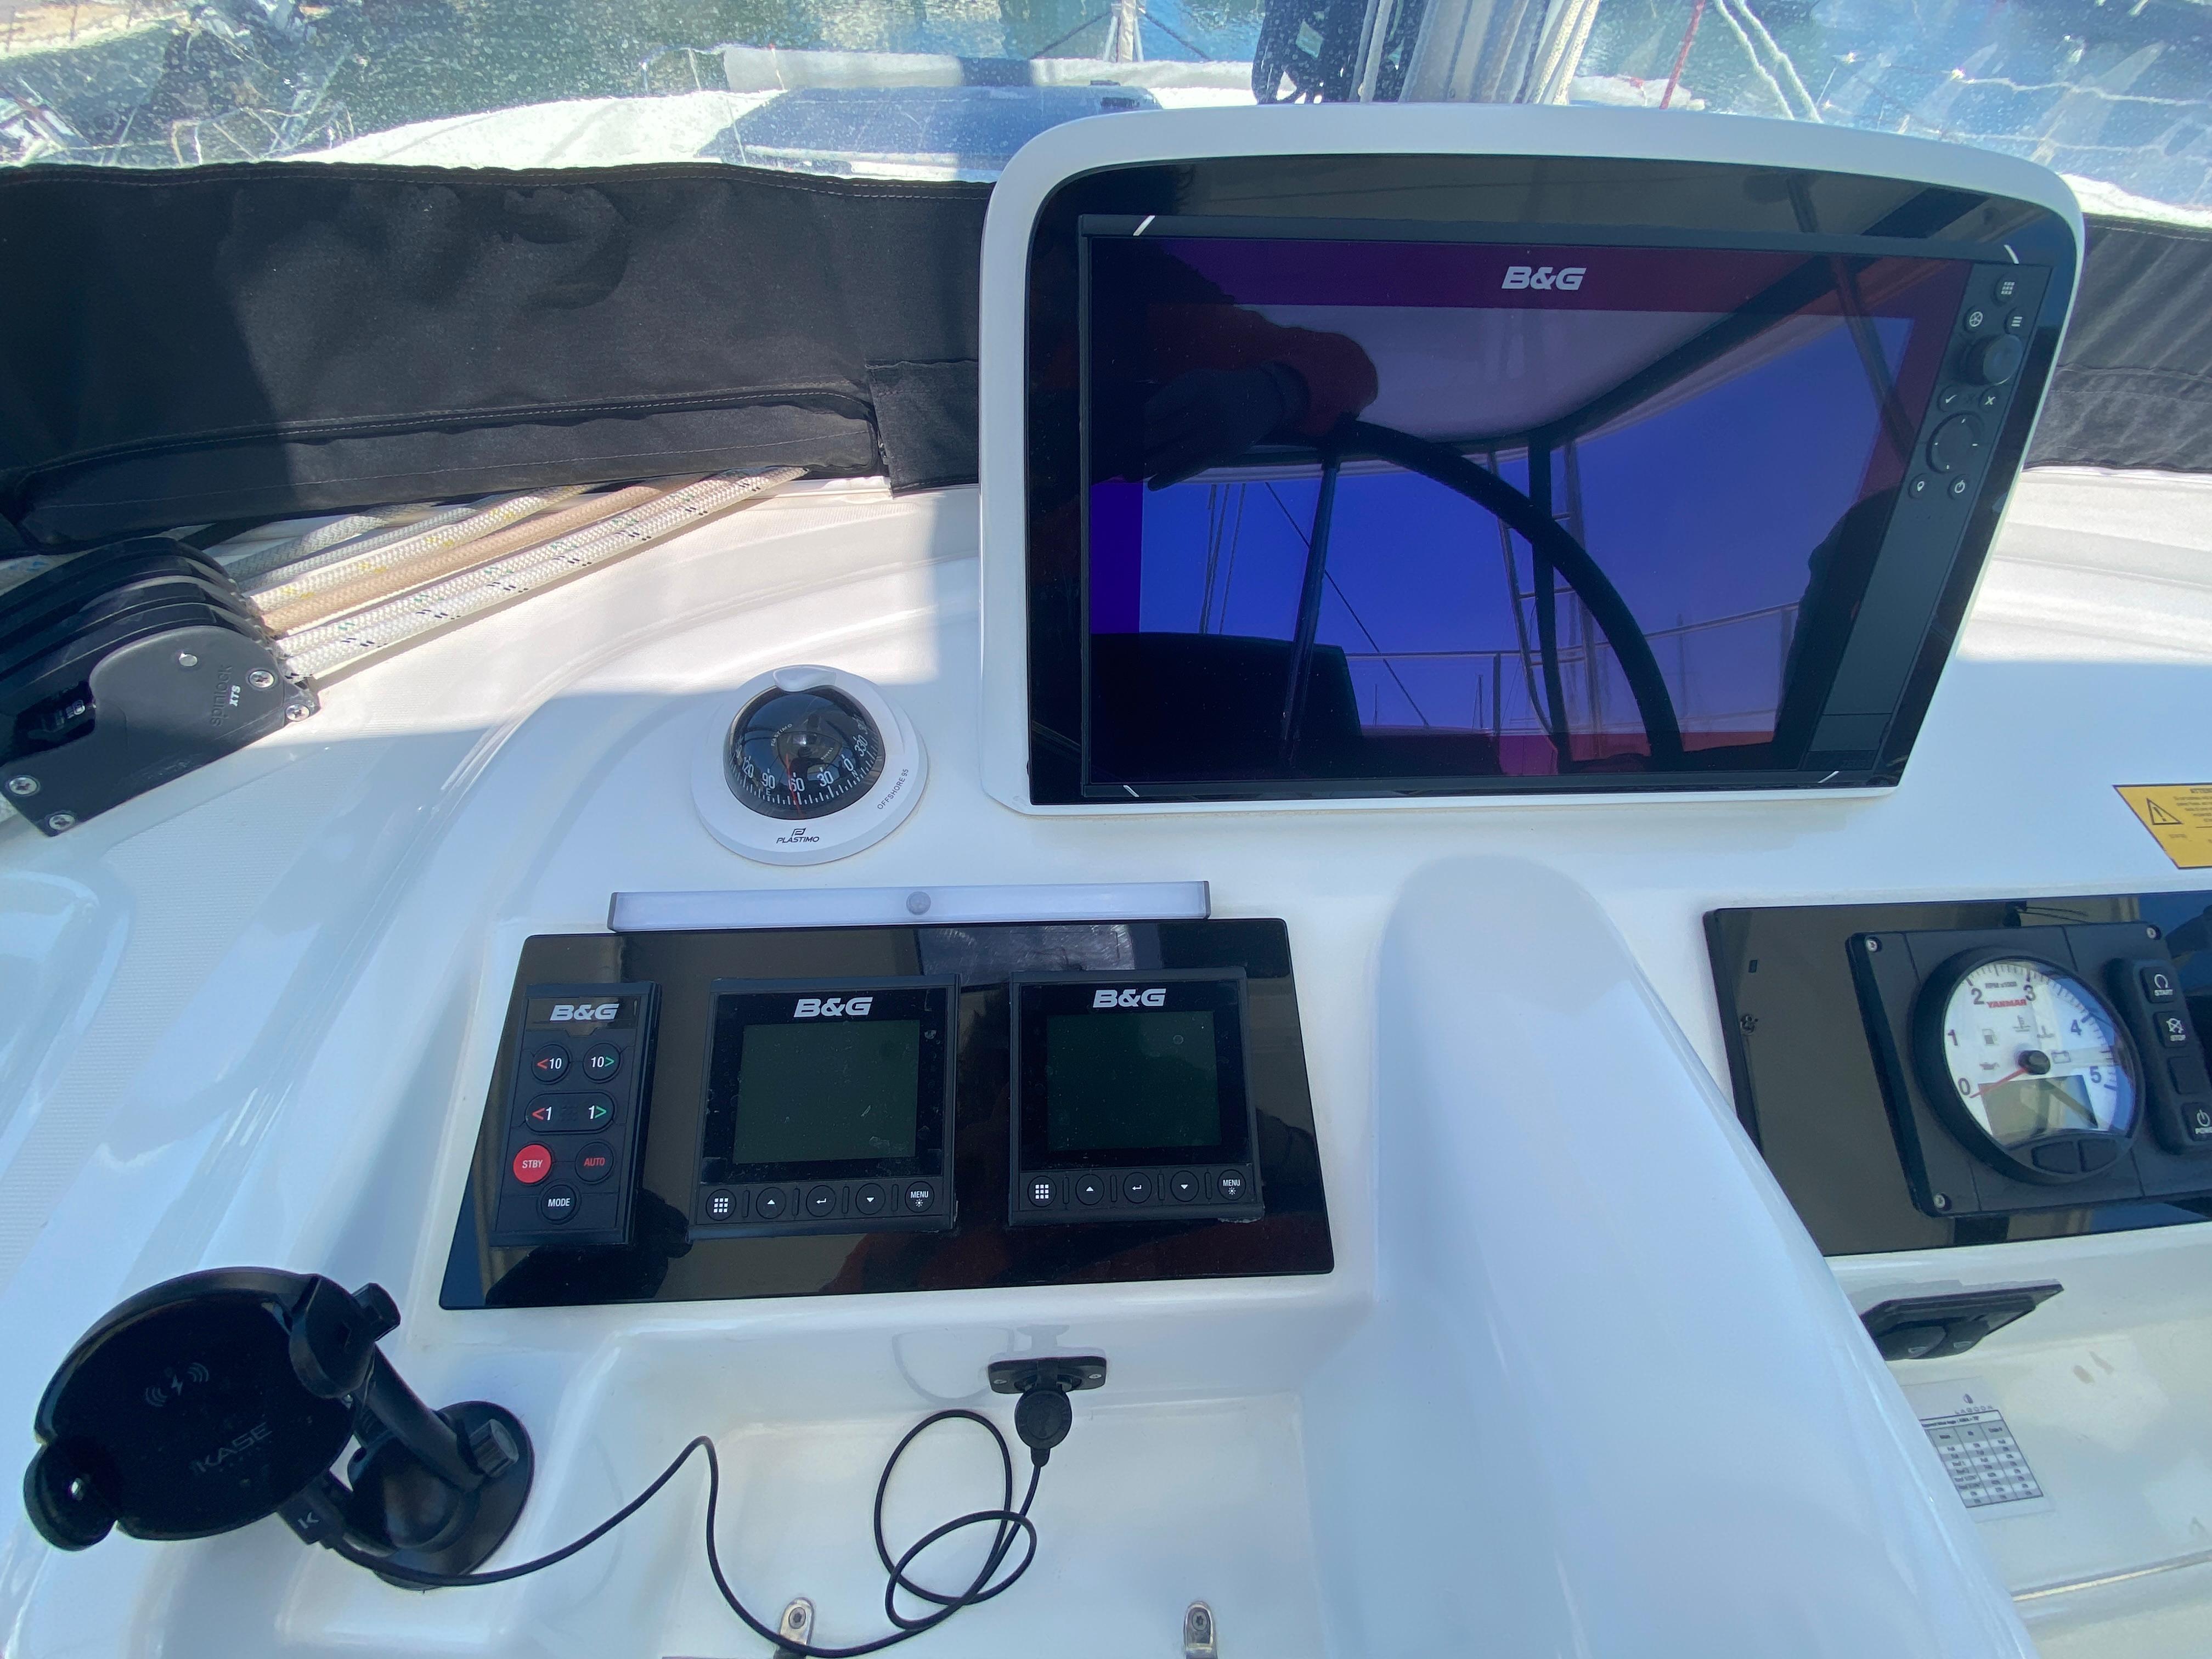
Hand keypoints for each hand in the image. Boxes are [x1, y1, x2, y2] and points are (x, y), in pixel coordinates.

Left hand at [1142, 362, 1310, 488]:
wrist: (1263, 398)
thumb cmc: (1221, 389)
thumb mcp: (1199, 381)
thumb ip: (1174, 396)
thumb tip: (1141, 421)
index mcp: (1199, 385)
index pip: (1163, 404)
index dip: (1144, 417)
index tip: (1128, 427)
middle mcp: (1209, 409)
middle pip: (1167, 429)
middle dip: (1142, 442)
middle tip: (1122, 452)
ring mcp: (1217, 432)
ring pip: (1177, 452)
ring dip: (1151, 464)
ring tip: (1132, 472)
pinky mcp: (1223, 452)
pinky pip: (1192, 467)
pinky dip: (1170, 477)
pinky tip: (1153, 484)